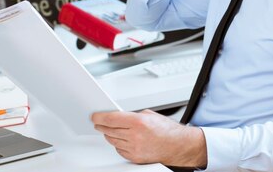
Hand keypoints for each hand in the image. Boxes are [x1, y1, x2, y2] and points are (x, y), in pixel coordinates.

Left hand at [91, 109, 206, 166]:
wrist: (177, 145)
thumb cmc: (167, 130)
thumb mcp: (149, 115)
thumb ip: (132, 115)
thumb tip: (119, 117)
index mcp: (138, 122)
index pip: (111, 119)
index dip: (99, 117)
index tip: (94, 116)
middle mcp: (135, 136)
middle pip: (109, 130)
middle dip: (102, 126)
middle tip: (98, 122)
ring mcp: (134, 148)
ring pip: (112, 140)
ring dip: (109, 134)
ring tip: (110, 130)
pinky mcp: (134, 158)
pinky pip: (119, 150)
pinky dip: (118, 144)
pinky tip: (121, 139)